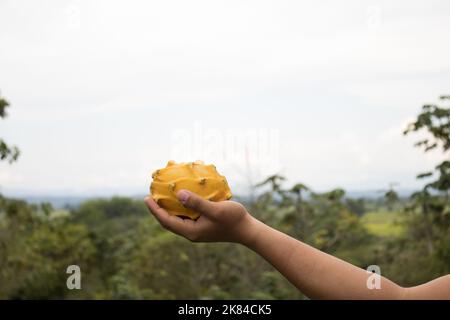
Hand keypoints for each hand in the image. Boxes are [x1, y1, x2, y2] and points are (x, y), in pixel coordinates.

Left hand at [144, 190, 258, 243]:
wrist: (247, 230)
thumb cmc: (232, 219)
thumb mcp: (214, 209)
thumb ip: (196, 202)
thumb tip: (178, 194)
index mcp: (191, 231)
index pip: (166, 221)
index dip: (155, 210)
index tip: (146, 198)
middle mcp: (191, 232)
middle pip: (169, 221)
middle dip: (158, 209)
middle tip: (151, 195)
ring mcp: (197, 229)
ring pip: (177, 218)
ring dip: (169, 208)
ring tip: (163, 195)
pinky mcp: (203, 225)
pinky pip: (187, 216)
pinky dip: (181, 206)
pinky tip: (182, 196)